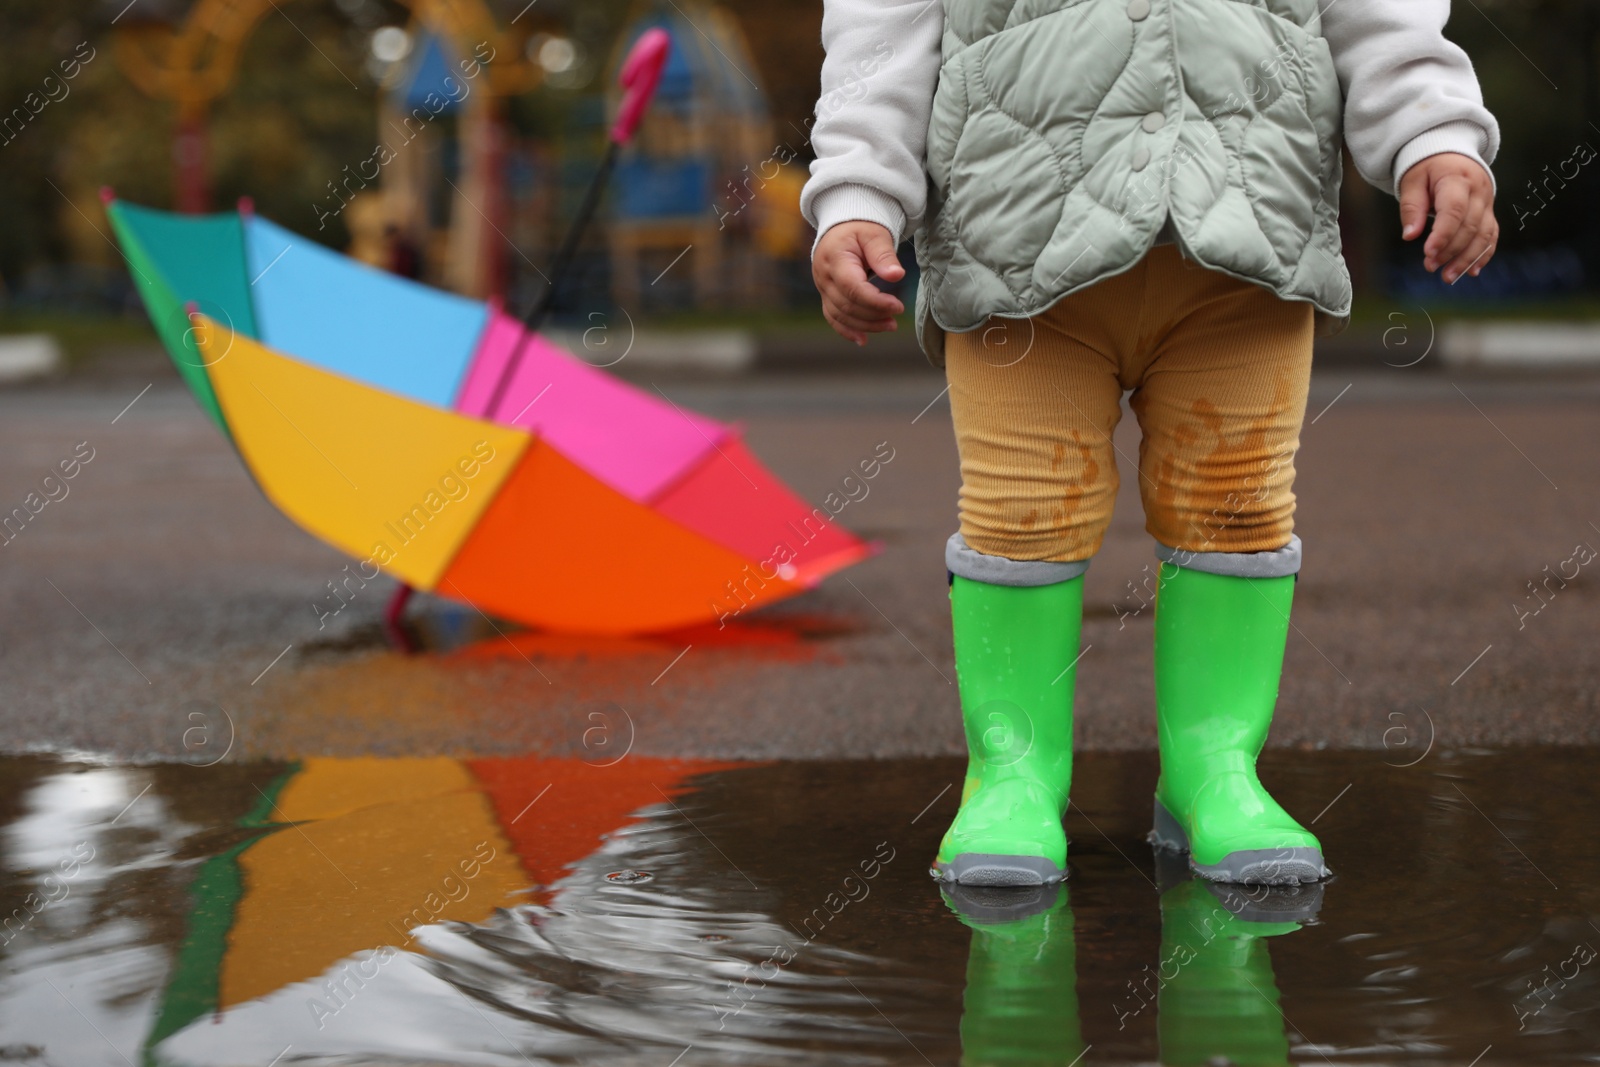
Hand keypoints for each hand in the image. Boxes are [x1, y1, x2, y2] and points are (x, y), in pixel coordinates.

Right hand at [813, 221, 904, 344]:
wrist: (841, 228)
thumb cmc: (860, 229)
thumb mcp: (875, 235)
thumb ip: (884, 255)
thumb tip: (896, 275)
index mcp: (835, 258)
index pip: (853, 288)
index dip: (875, 301)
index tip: (898, 306)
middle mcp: (824, 276)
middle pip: (847, 305)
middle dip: (874, 314)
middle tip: (897, 315)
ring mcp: (822, 288)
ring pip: (840, 315)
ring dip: (866, 324)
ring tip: (890, 325)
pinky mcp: (826, 295)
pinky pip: (833, 317)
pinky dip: (847, 330)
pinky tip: (863, 339)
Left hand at [1398, 152, 1498, 284]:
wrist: (1451, 154)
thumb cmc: (1427, 168)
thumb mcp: (1412, 181)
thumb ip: (1411, 207)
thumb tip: (1410, 236)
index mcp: (1457, 179)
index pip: (1453, 210)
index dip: (1442, 234)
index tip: (1428, 253)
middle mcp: (1478, 191)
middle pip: (1469, 225)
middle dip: (1450, 250)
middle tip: (1430, 267)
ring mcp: (1487, 202)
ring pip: (1484, 234)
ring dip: (1467, 258)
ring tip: (1448, 277)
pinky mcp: (1489, 211)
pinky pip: (1491, 235)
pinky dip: (1483, 254)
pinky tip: (1472, 272)